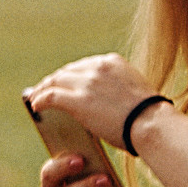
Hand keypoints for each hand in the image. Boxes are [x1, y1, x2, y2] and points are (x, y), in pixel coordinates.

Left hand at [23, 54, 158, 150]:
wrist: (152, 124)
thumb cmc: (149, 116)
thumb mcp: (133, 89)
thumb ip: (114, 86)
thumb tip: (100, 98)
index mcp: (112, 62)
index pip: (82, 65)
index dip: (68, 74)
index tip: (61, 81)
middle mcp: (97, 67)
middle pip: (66, 71)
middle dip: (53, 81)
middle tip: (43, 90)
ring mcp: (87, 83)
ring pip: (54, 81)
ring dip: (42, 90)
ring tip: (35, 98)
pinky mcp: (78, 100)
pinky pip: (50, 97)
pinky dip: (39, 100)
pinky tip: (35, 107)